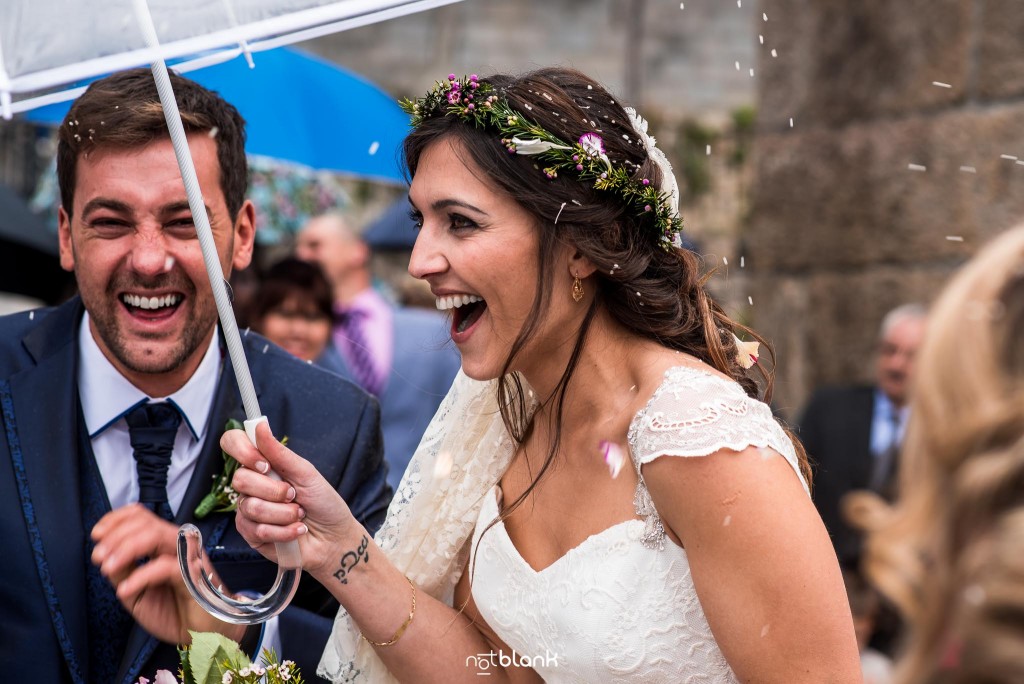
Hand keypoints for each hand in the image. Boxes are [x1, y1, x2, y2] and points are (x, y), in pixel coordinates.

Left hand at [91, 504, 245, 643]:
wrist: (204, 632)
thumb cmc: (173, 610)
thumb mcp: (136, 592)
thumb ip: (123, 572)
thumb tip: (104, 556)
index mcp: (165, 542)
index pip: (141, 515)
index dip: (115, 519)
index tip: (96, 535)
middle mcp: (178, 543)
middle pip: (145, 522)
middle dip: (114, 536)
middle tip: (98, 557)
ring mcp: (188, 556)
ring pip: (155, 535)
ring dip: (125, 549)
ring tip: (107, 568)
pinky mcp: (194, 575)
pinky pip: (164, 567)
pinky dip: (140, 576)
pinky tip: (125, 589)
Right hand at [223, 421, 362, 578]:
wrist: (333, 537)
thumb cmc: (323, 503)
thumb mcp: (306, 473)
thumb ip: (280, 453)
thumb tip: (259, 426)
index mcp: (263, 465)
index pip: (233, 444)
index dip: (242, 450)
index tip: (264, 464)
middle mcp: (252, 486)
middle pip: (240, 479)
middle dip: (274, 490)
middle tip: (294, 495)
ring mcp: (248, 511)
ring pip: (251, 507)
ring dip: (284, 513)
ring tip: (299, 514)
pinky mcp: (251, 535)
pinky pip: (258, 530)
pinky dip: (284, 530)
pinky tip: (297, 530)